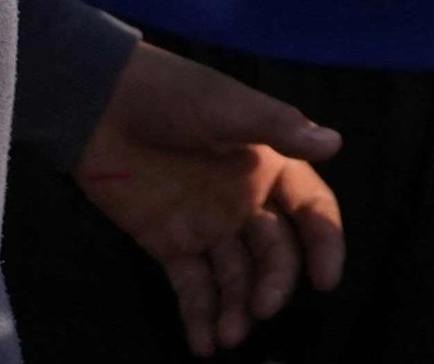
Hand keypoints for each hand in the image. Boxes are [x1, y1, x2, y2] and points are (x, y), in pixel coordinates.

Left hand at [68, 41, 346, 356]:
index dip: (325, 245)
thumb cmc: (171, 95)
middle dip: (274, 285)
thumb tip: (335, 143)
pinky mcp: (169, 243)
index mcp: (270, 165)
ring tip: (228, 337)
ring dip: (236, 309)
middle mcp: (245, 201)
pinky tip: (201, 342)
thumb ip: (278, 128)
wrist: (98, 102)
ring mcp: (207, 225)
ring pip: (235, 277)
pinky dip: (199, 315)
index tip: (325, 281)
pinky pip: (193, 286)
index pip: (311, 211)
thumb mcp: (227, 107)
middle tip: (262, 309)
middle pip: (275, 254)